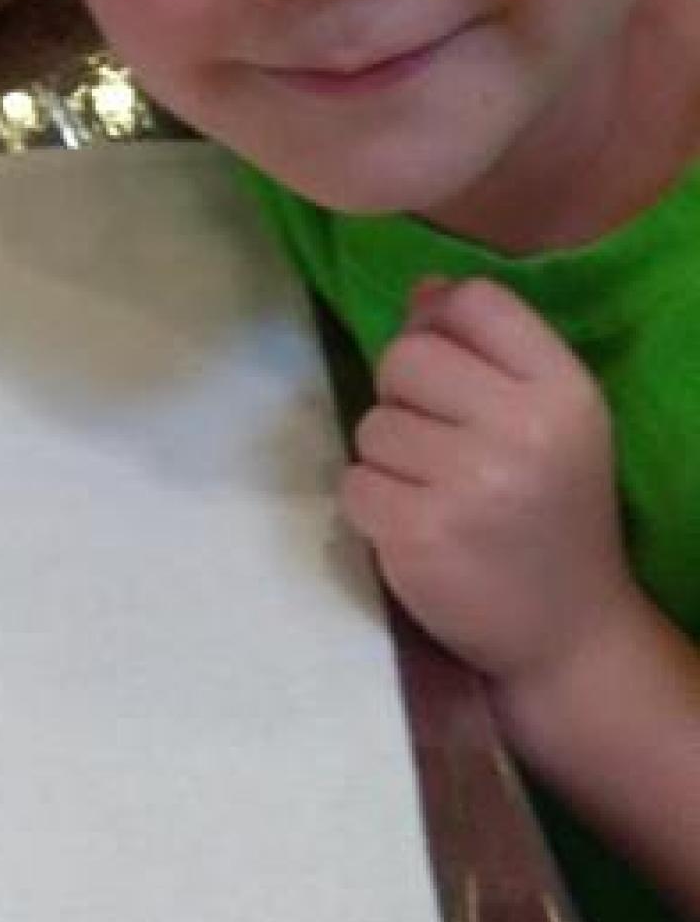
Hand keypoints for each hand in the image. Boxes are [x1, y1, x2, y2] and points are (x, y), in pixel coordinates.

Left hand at [341, 276, 640, 692]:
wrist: (569, 631)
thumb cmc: (551, 512)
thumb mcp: (549, 420)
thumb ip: (489, 350)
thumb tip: (422, 290)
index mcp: (563, 390)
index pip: (476, 301)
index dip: (441, 327)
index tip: (450, 375)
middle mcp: (521, 429)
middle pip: (405, 357)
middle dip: (404, 397)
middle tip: (440, 446)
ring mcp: (468, 483)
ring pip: (371, 425)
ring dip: (388, 458)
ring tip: (436, 493)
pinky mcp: (418, 533)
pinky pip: (353, 483)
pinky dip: (372, 505)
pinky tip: (416, 527)